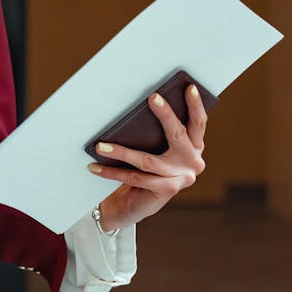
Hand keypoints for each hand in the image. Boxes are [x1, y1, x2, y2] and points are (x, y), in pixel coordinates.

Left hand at [87, 84, 207, 230]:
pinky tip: (94, 166)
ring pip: (147, 160)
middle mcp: (192, 162)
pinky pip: (134, 177)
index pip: (197, 123)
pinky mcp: (166, 191)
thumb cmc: (142, 168)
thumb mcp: (152, 148)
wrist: (133, 204)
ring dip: (120, 151)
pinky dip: (112, 172)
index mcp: (193, 147)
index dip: (195, 106)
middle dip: (165, 115)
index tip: (189, 87)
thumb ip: (153, 133)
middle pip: (178, 135)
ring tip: (99, 146)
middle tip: (152, 98)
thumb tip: (137, 105)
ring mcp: (181, 178)